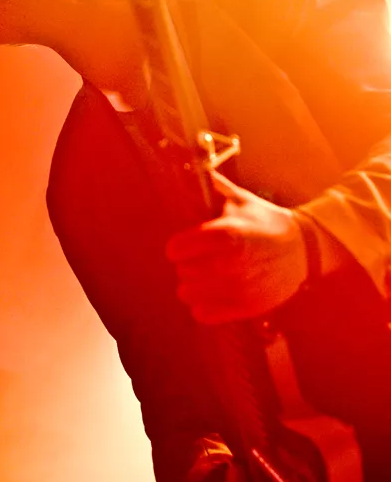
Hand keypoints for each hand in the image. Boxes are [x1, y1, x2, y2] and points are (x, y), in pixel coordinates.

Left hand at [166, 171, 306, 323]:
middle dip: (186, 264)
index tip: (180, 246)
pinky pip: (204, 314)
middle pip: (182, 271)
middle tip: (198, 259)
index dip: (177, 246)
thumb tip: (191, 166)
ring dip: (192, 285)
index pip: (177, 248)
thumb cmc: (265, 222)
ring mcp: (238, 289)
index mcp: (226, 234)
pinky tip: (213, 294)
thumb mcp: (241, 200)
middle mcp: (230, 263)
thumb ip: (212, 186)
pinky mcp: (246, 308)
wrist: (303, 249)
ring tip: (204, 277)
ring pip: (188, 294)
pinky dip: (203, 306)